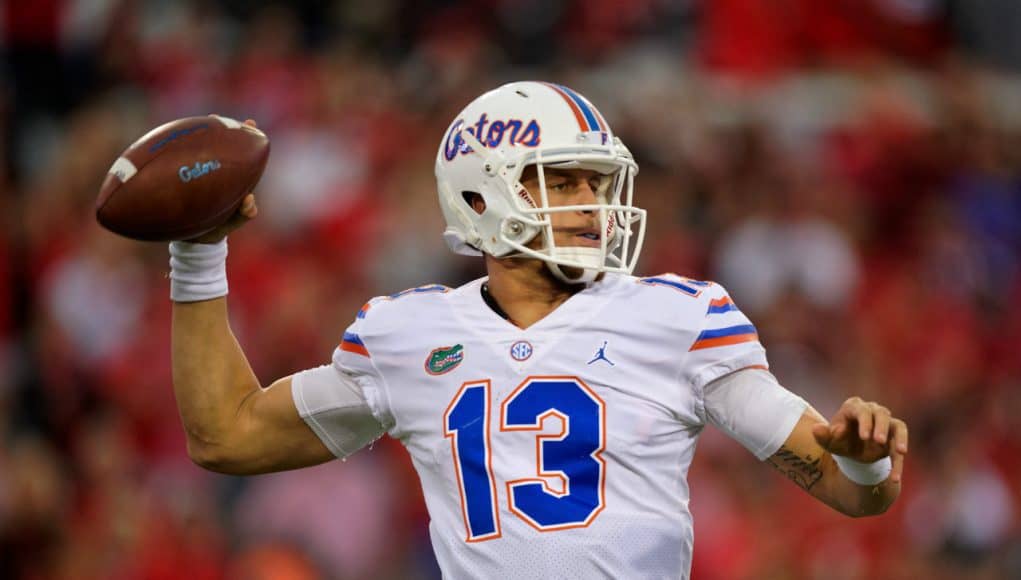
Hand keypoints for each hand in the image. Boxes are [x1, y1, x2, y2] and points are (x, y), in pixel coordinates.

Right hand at [187, 119, 260, 243]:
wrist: (194, 241)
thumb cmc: (216, 230)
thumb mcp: (230, 224)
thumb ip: (243, 215)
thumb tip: (250, 201)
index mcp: (233, 180)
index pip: (242, 155)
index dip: (246, 138)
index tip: (249, 123)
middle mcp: (217, 174)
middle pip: (221, 147)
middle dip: (220, 129)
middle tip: (215, 116)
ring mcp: (199, 176)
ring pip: (199, 152)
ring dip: (198, 135)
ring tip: (195, 121)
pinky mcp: (183, 181)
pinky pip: (179, 164)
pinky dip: (175, 153)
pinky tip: (167, 142)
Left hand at [812, 397, 908, 482]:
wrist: (850, 451)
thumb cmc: (838, 441)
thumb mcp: (828, 441)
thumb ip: (822, 436)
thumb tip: (816, 429)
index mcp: (853, 407)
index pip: (861, 410)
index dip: (865, 422)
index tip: (864, 437)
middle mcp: (872, 411)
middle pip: (882, 414)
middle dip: (881, 427)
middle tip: (879, 441)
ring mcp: (886, 422)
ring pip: (898, 426)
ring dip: (900, 439)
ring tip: (901, 452)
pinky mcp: (895, 435)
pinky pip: (901, 444)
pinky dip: (899, 461)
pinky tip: (894, 477)